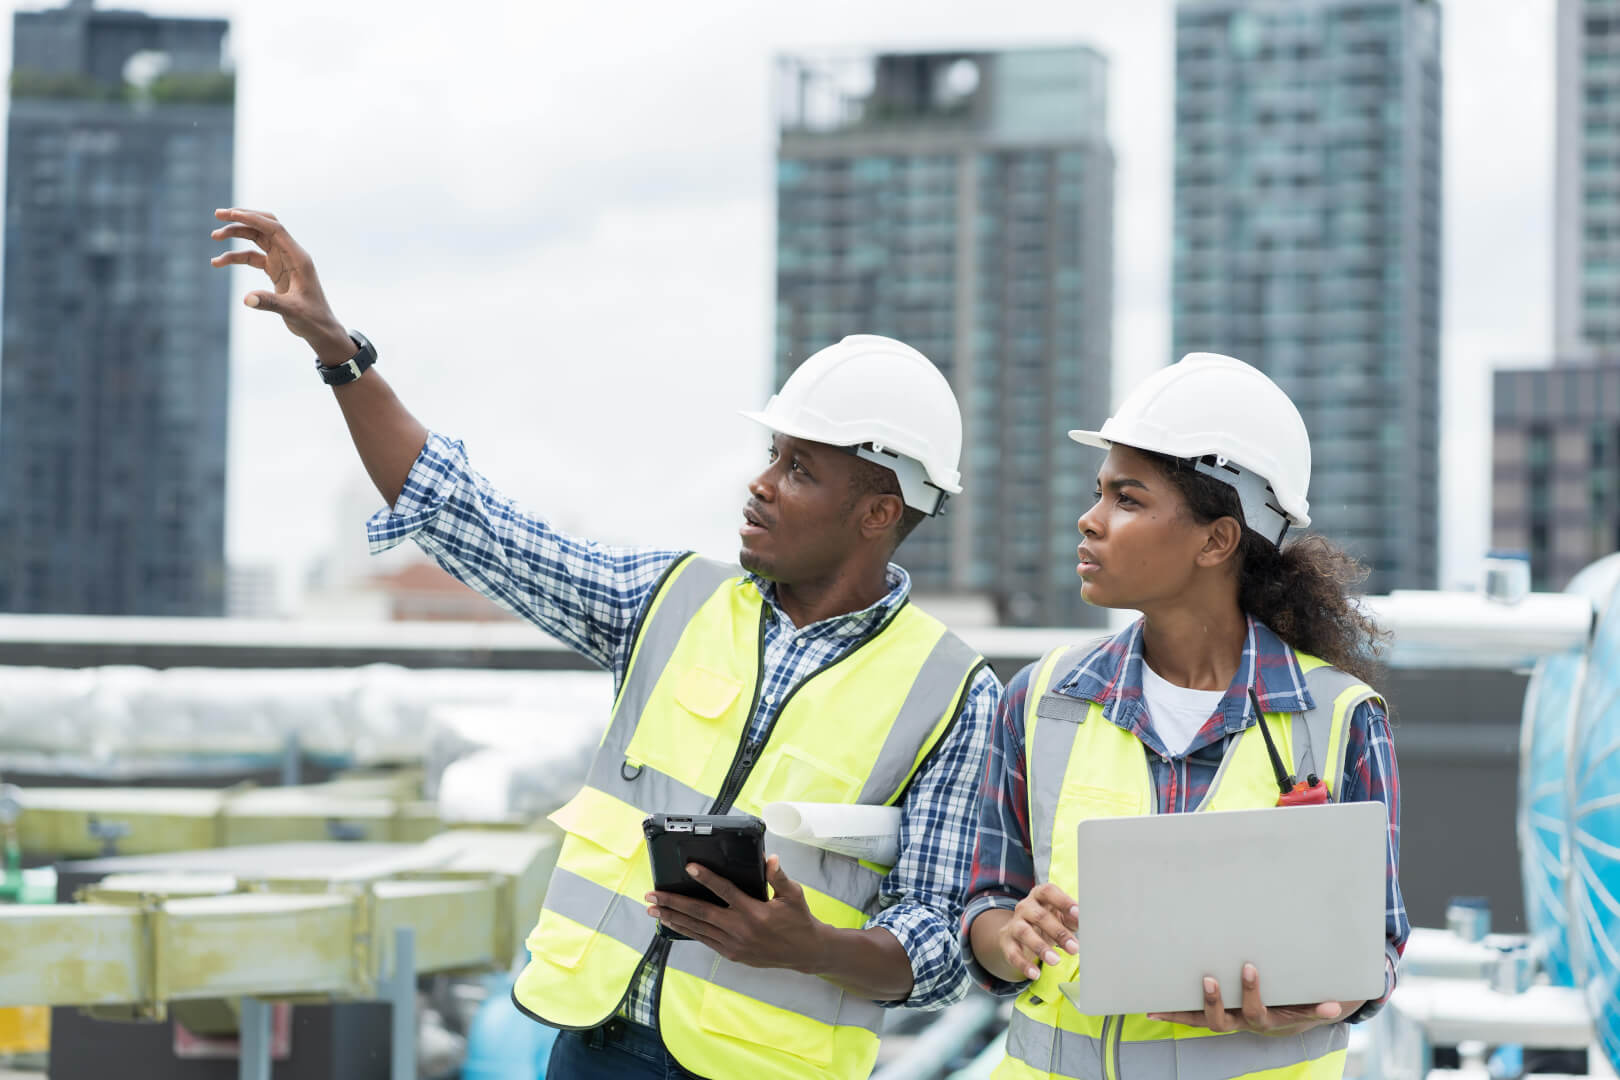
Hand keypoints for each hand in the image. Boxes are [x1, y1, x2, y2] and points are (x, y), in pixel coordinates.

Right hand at [210, 208, 352, 362]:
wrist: (320, 330)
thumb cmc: (312, 319)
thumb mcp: (292, 311)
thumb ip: (270, 303)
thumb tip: (247, 299)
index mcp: (298, 258)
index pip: (274, 229)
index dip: (253, 218)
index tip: (230, 214)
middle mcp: (291, 255)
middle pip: (264, 227)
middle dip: (242, 219)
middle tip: (217, 215)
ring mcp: (283, 261)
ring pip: (258, 239)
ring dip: (236, 235)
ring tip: (214, 237)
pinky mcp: (277, 271)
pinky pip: (254, 257)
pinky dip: (236, 257)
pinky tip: (218, 262)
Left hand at [647, 854, 828, 971]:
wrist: (804, 952)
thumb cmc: (798, 919)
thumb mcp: (793, 895)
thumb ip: (779, 876)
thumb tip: (770, 858)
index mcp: (754, 911)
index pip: (725, 891)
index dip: (706, 878)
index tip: (689, 866)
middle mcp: (740, 929)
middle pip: (700, 913)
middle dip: (673, 902)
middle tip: (652, 894)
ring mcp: (734, 944)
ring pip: (697, 929)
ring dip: (673, 917)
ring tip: (652, 909)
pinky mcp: (732, 954)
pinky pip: (704, 940)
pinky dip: (686, 931)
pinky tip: (672, 923)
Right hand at [998, 883, 1079, 981]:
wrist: (1019, 934)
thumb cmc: (1047, 922)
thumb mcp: (1060, 917)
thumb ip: (1072, 918)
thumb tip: (1085, 922)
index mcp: (1039, 896)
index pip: (1048, 892)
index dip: (1063, 901)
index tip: (1078, 913)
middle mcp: (1024, 907)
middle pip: (1039, 916)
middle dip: (1058, 932)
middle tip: (1075, 948)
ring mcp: (1014, 924)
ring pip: (1024, 932)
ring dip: (1040, 947)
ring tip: (1056, 960)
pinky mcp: (1006, 943)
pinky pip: (1012, 953)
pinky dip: (1023, 964)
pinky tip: (1035, 974)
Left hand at [1147, 964, 1362, 1033]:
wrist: (1285, 1021)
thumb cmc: (1298, 1005)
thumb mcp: (1311, 1006)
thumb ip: (1322, 1006)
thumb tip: (1336, 1005)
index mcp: (1264, 1020)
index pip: (1256, 1010)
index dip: (1251, 992)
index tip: (1249, 967)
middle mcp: (1241, 1023)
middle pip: (1222, 1021)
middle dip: (1215, 1001)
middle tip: (1208, 978)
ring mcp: (1226, 1020)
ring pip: (1202, 1022)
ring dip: (1182, 1013)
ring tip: (1160, 1003)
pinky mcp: (1213, 1015)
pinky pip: (1189, 1017)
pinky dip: (1171, 1013)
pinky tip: (1149, 1007)